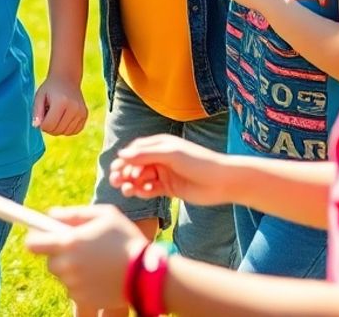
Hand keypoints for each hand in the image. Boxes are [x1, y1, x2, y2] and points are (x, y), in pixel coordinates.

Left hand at [25, 205, 145, 311]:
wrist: (148, 275)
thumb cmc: (127, 239)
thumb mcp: (104, 215)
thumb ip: (74, 213)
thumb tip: (51, 215)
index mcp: (69, 243)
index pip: (33, 244)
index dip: (35, 240)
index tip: (39, 238)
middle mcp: (68, 266)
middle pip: (50, 262)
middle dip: (60, 256)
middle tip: (78, 251)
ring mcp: (75, 285)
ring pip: (64, 277)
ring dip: (72, 271)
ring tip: (95, 264)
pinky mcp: (85, 300)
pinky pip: (75, 291)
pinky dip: (83, 285)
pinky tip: (100, 277)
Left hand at [32, 74, 87, 134]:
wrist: (66, 78)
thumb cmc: (50, 88)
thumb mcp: (39, 96)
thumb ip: (36, 112)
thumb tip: (36, 126)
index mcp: (61, 102)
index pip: (49, 125)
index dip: (42, 125)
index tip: (41, 117)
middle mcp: (74, 107)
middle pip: (58, 131)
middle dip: (49, 128)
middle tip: (48, 115)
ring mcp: (81, 112)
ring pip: (66, 133)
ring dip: (58, 128)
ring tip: (56, 115)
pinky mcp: (85, 115)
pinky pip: (75, 131)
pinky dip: (67, 129)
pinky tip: (63, 118)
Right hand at [108, 133, 231, 205]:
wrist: (224, 181)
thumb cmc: (198, 162)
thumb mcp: (170, 154)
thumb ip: (145, 154)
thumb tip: (121, 154)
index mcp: (159, 145)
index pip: (135, 151)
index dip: (124, 159)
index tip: (116, 169)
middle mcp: (160, 158)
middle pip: (135, 165)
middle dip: (124, 173)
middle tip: (115, 181)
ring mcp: (164, 173)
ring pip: (141, 178)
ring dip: (131, 183)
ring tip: (125, 190)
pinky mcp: (169, 188)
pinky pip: (151, 189)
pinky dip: (143, 191)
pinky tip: (140, 193)